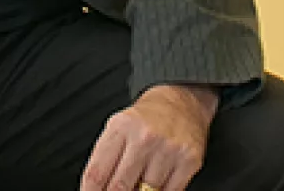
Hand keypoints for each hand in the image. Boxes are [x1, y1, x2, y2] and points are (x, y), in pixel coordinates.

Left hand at [81, 83, 218, 190]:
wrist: (180, 102)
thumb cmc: (145, 119)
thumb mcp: (117, 129)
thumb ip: (103, 159)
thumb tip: (95, 190)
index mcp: (122, 127)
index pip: (97, 173)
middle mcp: (145, 137)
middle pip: (119, 187)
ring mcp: (168, 150)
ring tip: (137, 184)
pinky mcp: (188, 161)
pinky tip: (154, 185)